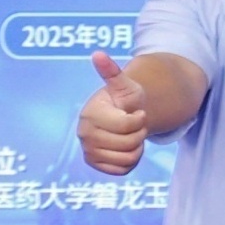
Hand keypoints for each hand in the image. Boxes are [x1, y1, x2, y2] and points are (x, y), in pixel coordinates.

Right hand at [78, 49, 149, 176]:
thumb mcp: (124, 85)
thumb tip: (97, 54)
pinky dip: (131, 160)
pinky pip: (124, 170)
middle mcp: (84, 134)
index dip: (139, 120)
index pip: (128, 125)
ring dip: (136, 147)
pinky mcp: (94, 164)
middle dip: (139, 133)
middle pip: (130, 143)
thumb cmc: (125, 100)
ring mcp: (88, 150)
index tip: (135, 112)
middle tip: (133, 125)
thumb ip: (112, 72)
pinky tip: (125, 147)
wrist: (122, 116)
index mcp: (90, 114)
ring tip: (129, 135)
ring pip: (128, 158)